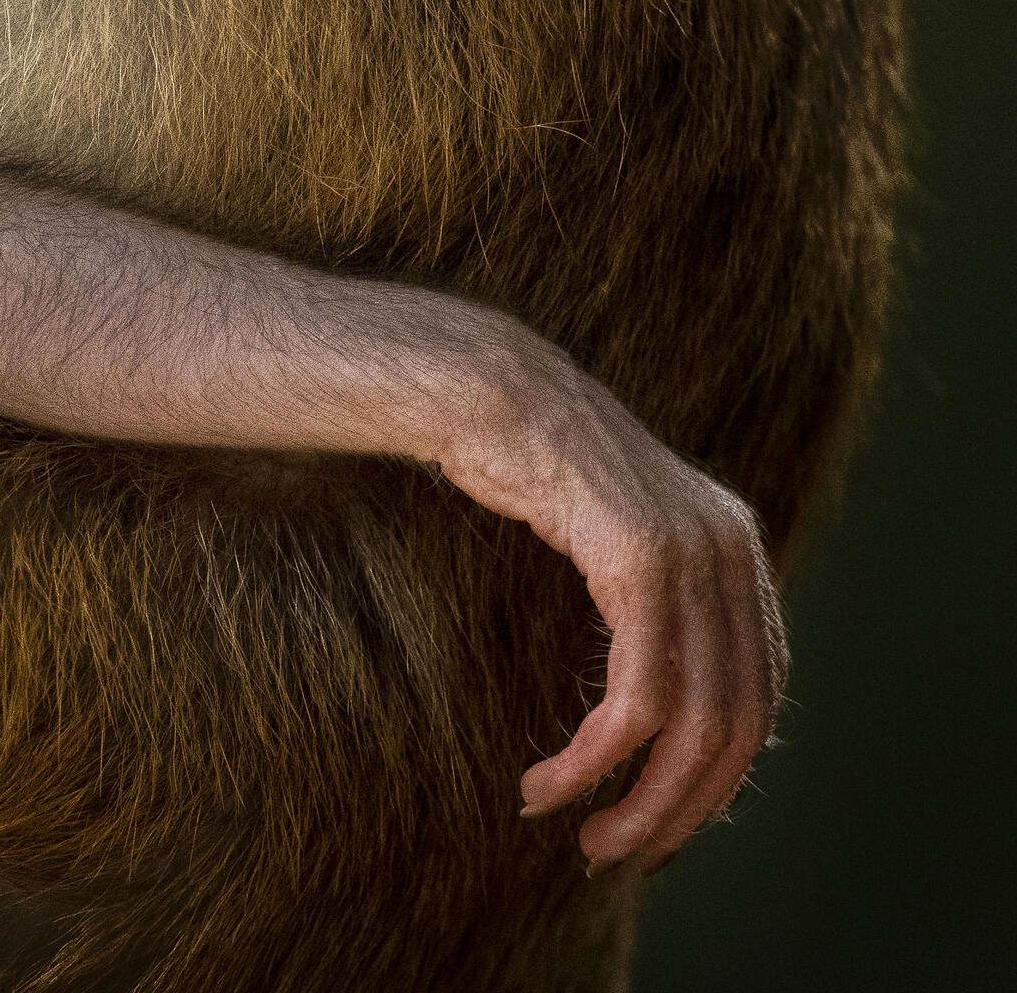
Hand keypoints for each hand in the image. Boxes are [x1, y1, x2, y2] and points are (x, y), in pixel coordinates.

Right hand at [433, 338, 786, 874]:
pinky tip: (554, 779)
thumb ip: (652, 595)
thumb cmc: (521, 462)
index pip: (758, 698)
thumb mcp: (609, 533)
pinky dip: (597, 757)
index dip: (714, 777)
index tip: (657, 821)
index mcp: (738, 548)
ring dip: (636, 798)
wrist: (480, 387)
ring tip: (581, 832)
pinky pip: (637, 696)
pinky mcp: (643, 561)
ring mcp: (696, 553)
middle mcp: (734, 550)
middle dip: (679, 806)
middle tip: (619, 850)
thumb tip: (653, 692)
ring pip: (693, 724)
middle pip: (737, 724)